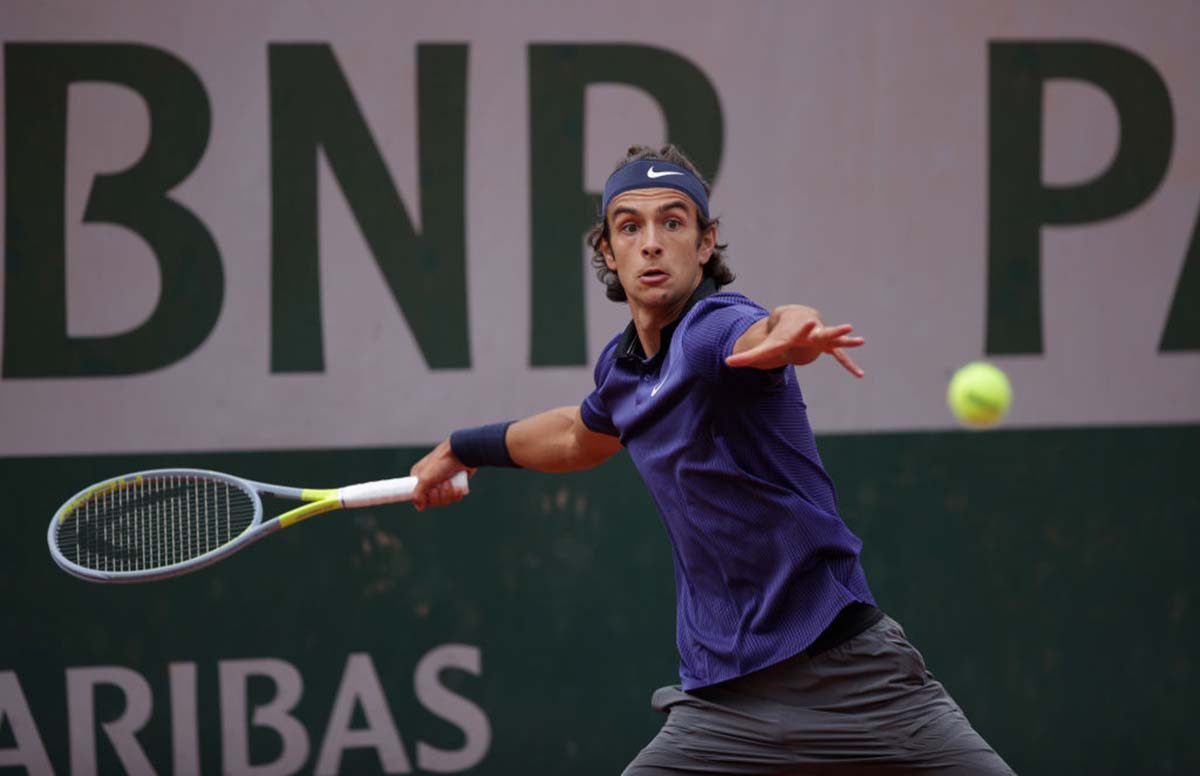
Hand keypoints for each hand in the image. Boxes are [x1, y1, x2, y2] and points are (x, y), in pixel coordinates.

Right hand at [409, 439, 473, 510]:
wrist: (462, 453)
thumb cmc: (442, 462)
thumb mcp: (425, 478)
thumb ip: (418, 494)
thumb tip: (419, 507)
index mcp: (419, 478)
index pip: (419, 497)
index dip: (426, 499)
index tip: (431, 492)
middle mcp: (430, 481)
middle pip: (432, 501)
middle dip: (439, 496)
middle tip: (441, 484)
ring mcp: (443, 482)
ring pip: (444, 500)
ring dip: (448, 494)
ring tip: (450, 482)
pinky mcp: (455, 484)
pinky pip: (454, 497)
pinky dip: (456, 494)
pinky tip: (458, 487)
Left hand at [725, 305, 864, 377]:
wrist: (797, 319)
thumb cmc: (780, 336)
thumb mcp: (765, 347)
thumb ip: (748, 356)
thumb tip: (726, 363)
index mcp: (797, 334)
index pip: (801, 332)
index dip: (806, 329)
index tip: (813, 321)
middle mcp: (812, 334)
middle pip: (822, 333)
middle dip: (833, 331)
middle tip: (846, 326)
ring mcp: (822, 339)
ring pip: (835, 340)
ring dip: (846, 340)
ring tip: (860, 340)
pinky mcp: (828, 346)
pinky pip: (839, 357)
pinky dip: (848, 365)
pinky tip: (859, 375)